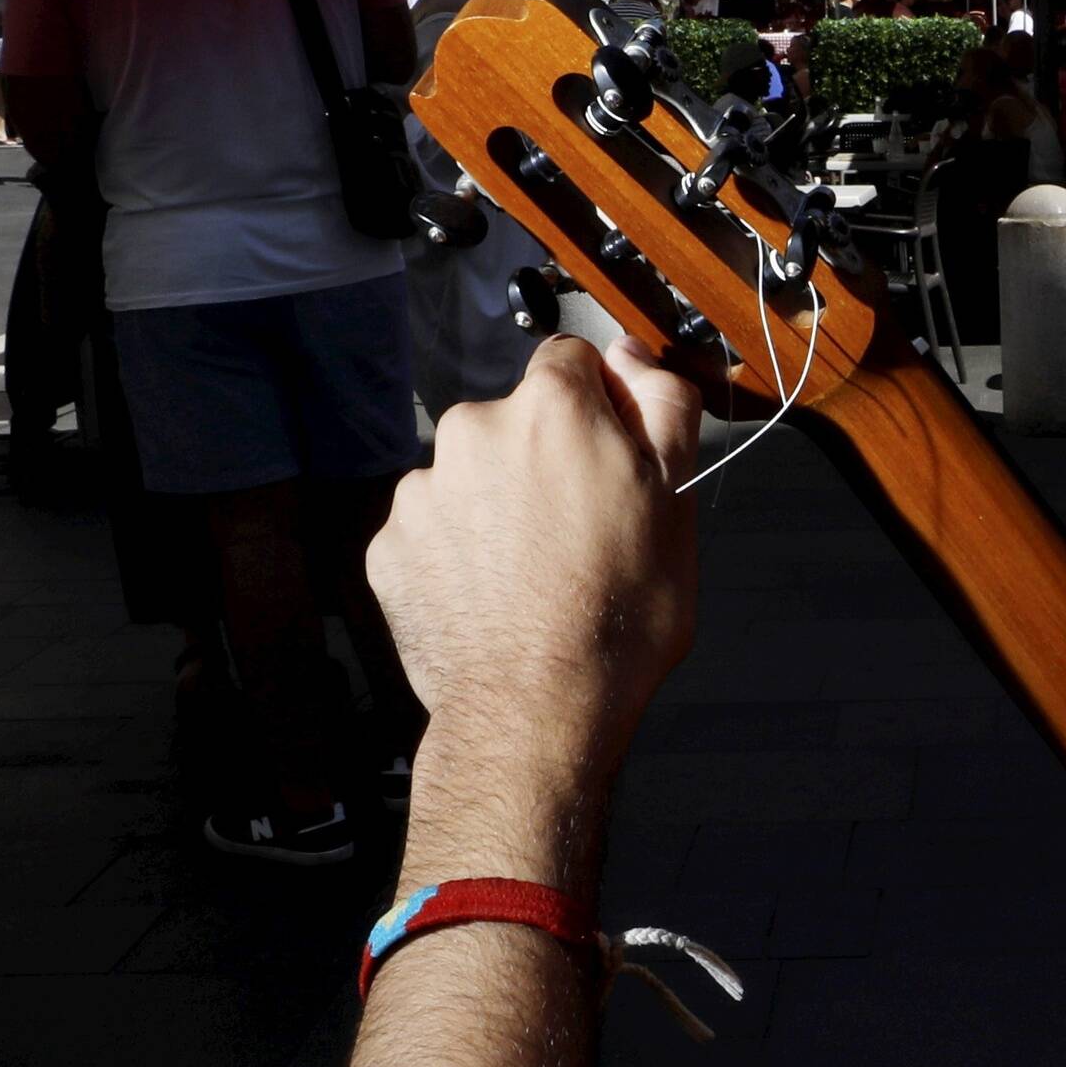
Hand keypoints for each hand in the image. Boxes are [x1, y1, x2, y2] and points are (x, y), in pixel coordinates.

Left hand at [367, 337, 703, 798]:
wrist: (535, 711)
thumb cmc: (617, 615)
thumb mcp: (675, 501)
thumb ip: (660, 405)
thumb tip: (630, 354)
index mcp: (549, 408)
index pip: (570, 361)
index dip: (599, 409)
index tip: (611, 461)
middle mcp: (471, 430)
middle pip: (515, 422)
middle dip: (542, 462)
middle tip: (578, 533)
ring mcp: (422, 490)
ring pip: (470, 478)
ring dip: (497, 508)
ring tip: (533, 576)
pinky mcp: (390, 546)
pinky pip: (432, 531)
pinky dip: (458, 554)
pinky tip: (493, 598)